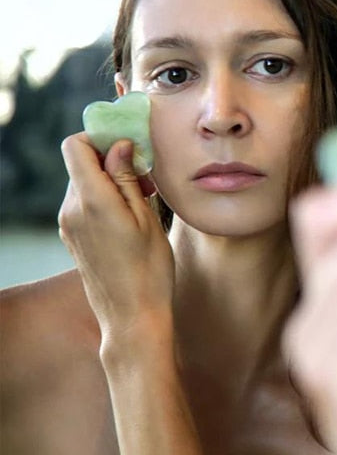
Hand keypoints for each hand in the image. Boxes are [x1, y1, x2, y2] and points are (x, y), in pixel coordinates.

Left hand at [59, 133, 174, 347]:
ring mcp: (69, 225)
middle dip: (112, 161)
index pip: (75, 147)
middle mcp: (71, 210)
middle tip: (146, 177)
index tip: (129, 144)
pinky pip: (85, 203)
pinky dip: (106, 199)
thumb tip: (119, 146)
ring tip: (143, 199)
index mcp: (91, 201)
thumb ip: (126, 178)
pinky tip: (132, 216)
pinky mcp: (74, 237)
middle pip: (81, 164)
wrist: (133, 316)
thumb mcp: (146, 218)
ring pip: (85, 183)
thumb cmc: (149, 269)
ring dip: (112, 181)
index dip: (100, 138)